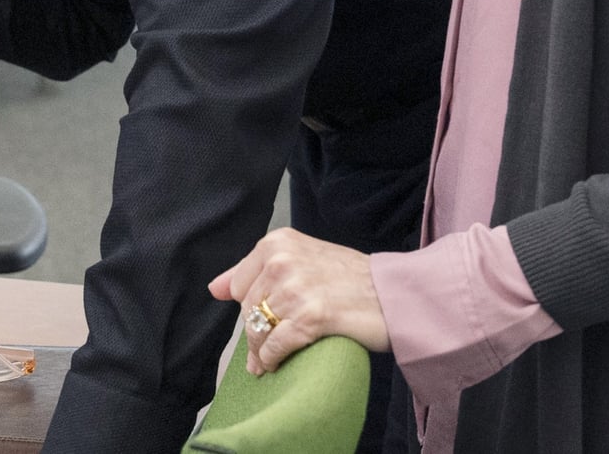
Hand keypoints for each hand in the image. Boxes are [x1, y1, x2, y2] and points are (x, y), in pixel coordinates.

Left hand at [208, 228, 390, 374]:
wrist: (394, 294)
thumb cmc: (351, 278)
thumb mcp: (302, 259)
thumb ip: (257, 270)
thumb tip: (214, 288)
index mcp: (277, 243)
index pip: (239, 285)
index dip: (247, 309)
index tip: (259, 322)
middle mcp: (282, 261)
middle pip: (247, 309)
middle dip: (252, 334)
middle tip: (260, 353)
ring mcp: (296, 288)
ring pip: (258, 329)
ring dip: (260, 352)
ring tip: (264, 364)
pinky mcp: (311, 316)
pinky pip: (276, 345)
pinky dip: (273, 359)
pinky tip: (278, 365)